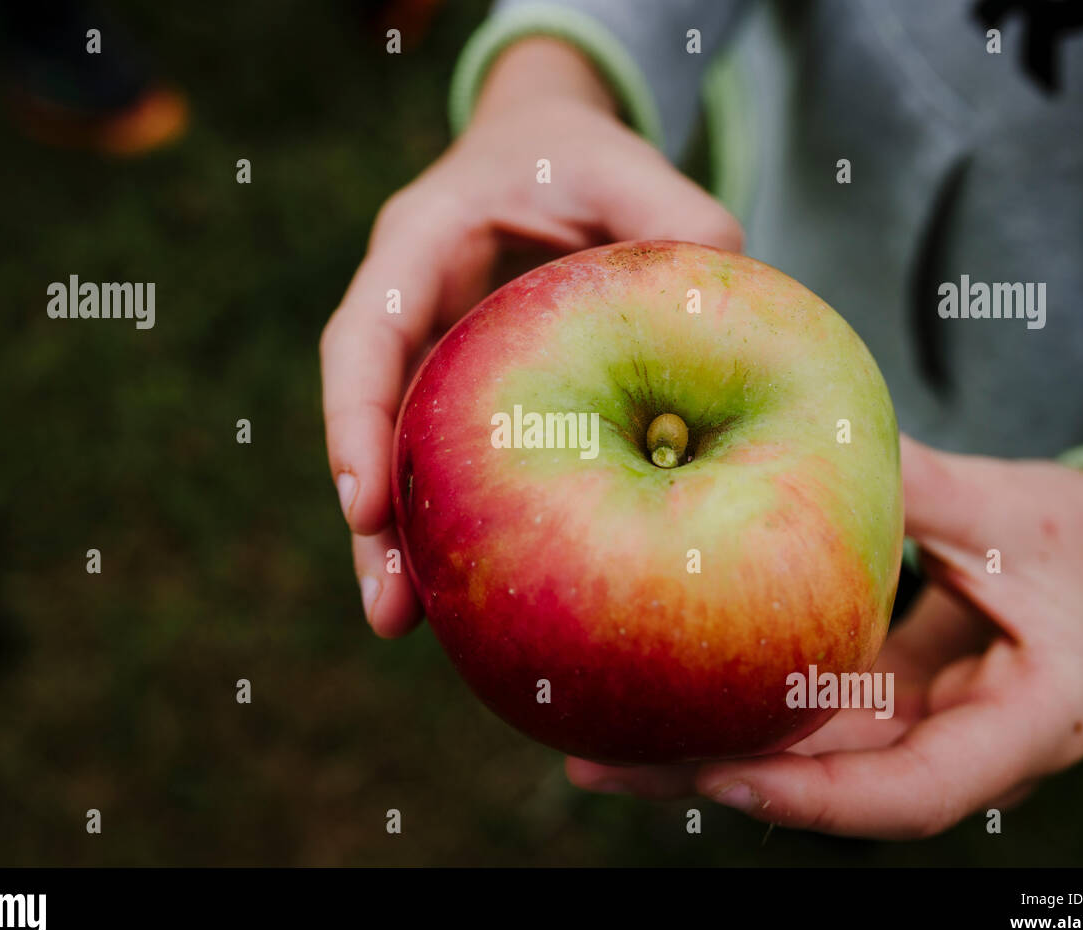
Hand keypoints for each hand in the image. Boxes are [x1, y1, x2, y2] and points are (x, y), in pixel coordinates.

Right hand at [320, 38, 742, 635]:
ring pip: (399, 454)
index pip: (365, 332)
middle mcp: (408, 308)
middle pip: (371, 419)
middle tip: (387, 612)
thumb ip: (675, 215)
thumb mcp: (625, 163)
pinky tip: (477, 585)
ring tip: (408, 625)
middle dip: (371, 519)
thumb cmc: (577, 156)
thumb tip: (727, 300)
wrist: (542, 150)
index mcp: (422, 242)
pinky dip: (457, 518)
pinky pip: (448, 458)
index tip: (364, 504)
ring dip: (402, 542)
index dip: (355, 417)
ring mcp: (428, 354)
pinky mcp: (458, 390)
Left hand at [567, 435, 1082, 838]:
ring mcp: (922, 736)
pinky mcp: (888, 709)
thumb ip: (915, 483)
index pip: (914, 795)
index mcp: (1025, 720)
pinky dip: (738, 709)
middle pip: (834, 791)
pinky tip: (658, 694)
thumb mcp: (1003, 508)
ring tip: (596, 746)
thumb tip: (811, 426)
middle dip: (715, 781)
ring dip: (705, 755)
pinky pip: (808, 723)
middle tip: (602, 767)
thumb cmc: (1075, 538)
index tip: (717, 775)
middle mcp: (966, 750)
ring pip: (808, 765)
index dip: (813, 796)